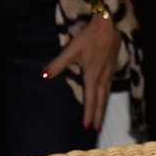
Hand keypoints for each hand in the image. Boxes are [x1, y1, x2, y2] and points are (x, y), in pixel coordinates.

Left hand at [43, 13, 119, 130]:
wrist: (109, 26)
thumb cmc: (89, 37)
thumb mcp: (71, 50)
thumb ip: (58, 64)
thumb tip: (44, 75)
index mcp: (92, 75)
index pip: (90, 99)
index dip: (88, 113)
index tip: (87, 126)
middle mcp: (102, 78)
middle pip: (101, 101)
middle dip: (98, 116)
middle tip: (97, 129)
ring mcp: (109, 74)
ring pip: (106, 96)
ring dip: (103, 109)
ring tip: (100, 119)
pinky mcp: (112, 69)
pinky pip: (109, 88)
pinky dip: (106, 98)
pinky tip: (104, 99)